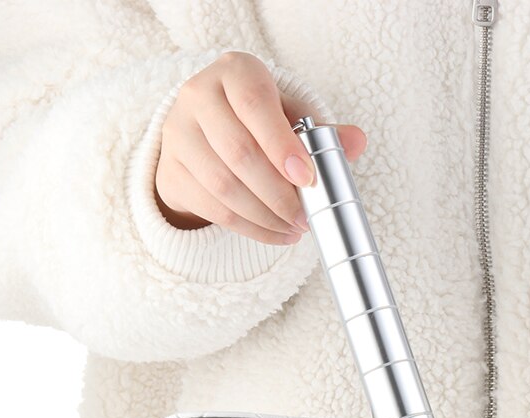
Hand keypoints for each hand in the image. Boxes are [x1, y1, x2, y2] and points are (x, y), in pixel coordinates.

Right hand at [153, 50, 366, 244]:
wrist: (204, 134)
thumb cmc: (257, 122)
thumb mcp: (289, 117)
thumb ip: (322, 133)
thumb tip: (357, 142)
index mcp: (235, 72)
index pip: (254, 103)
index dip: (282, 144)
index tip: (307, 178)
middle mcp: (198, 95)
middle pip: (239, 152)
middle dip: (278, 193)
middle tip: (305, 217)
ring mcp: (179, 133)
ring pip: (224, 186)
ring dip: (265, 216)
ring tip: (294, 228)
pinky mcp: (171, 171)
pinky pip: (214, 208)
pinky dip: (250, 228)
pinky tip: (275, 234)